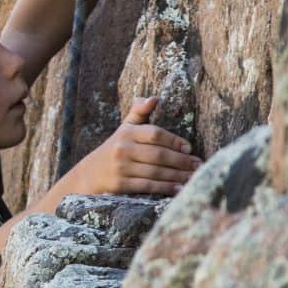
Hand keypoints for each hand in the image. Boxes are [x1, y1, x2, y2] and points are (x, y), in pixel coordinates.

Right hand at [64, 96, 199, 196]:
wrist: (89, 174)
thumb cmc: (116, 148)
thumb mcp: (125, 128)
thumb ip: (140, 112)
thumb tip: (154, 98)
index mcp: (127, 132)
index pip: (155, 134)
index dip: (174, 141)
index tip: (189, 148)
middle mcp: (122, 148)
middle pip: (158, 155)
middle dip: (181, 161)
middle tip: (198, 165)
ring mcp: (121, 167)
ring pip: (155, 172)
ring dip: (177, 176)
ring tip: (193, 177)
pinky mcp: (120, 185)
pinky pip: (147, 186)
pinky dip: (165, 188)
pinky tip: (178, 189)